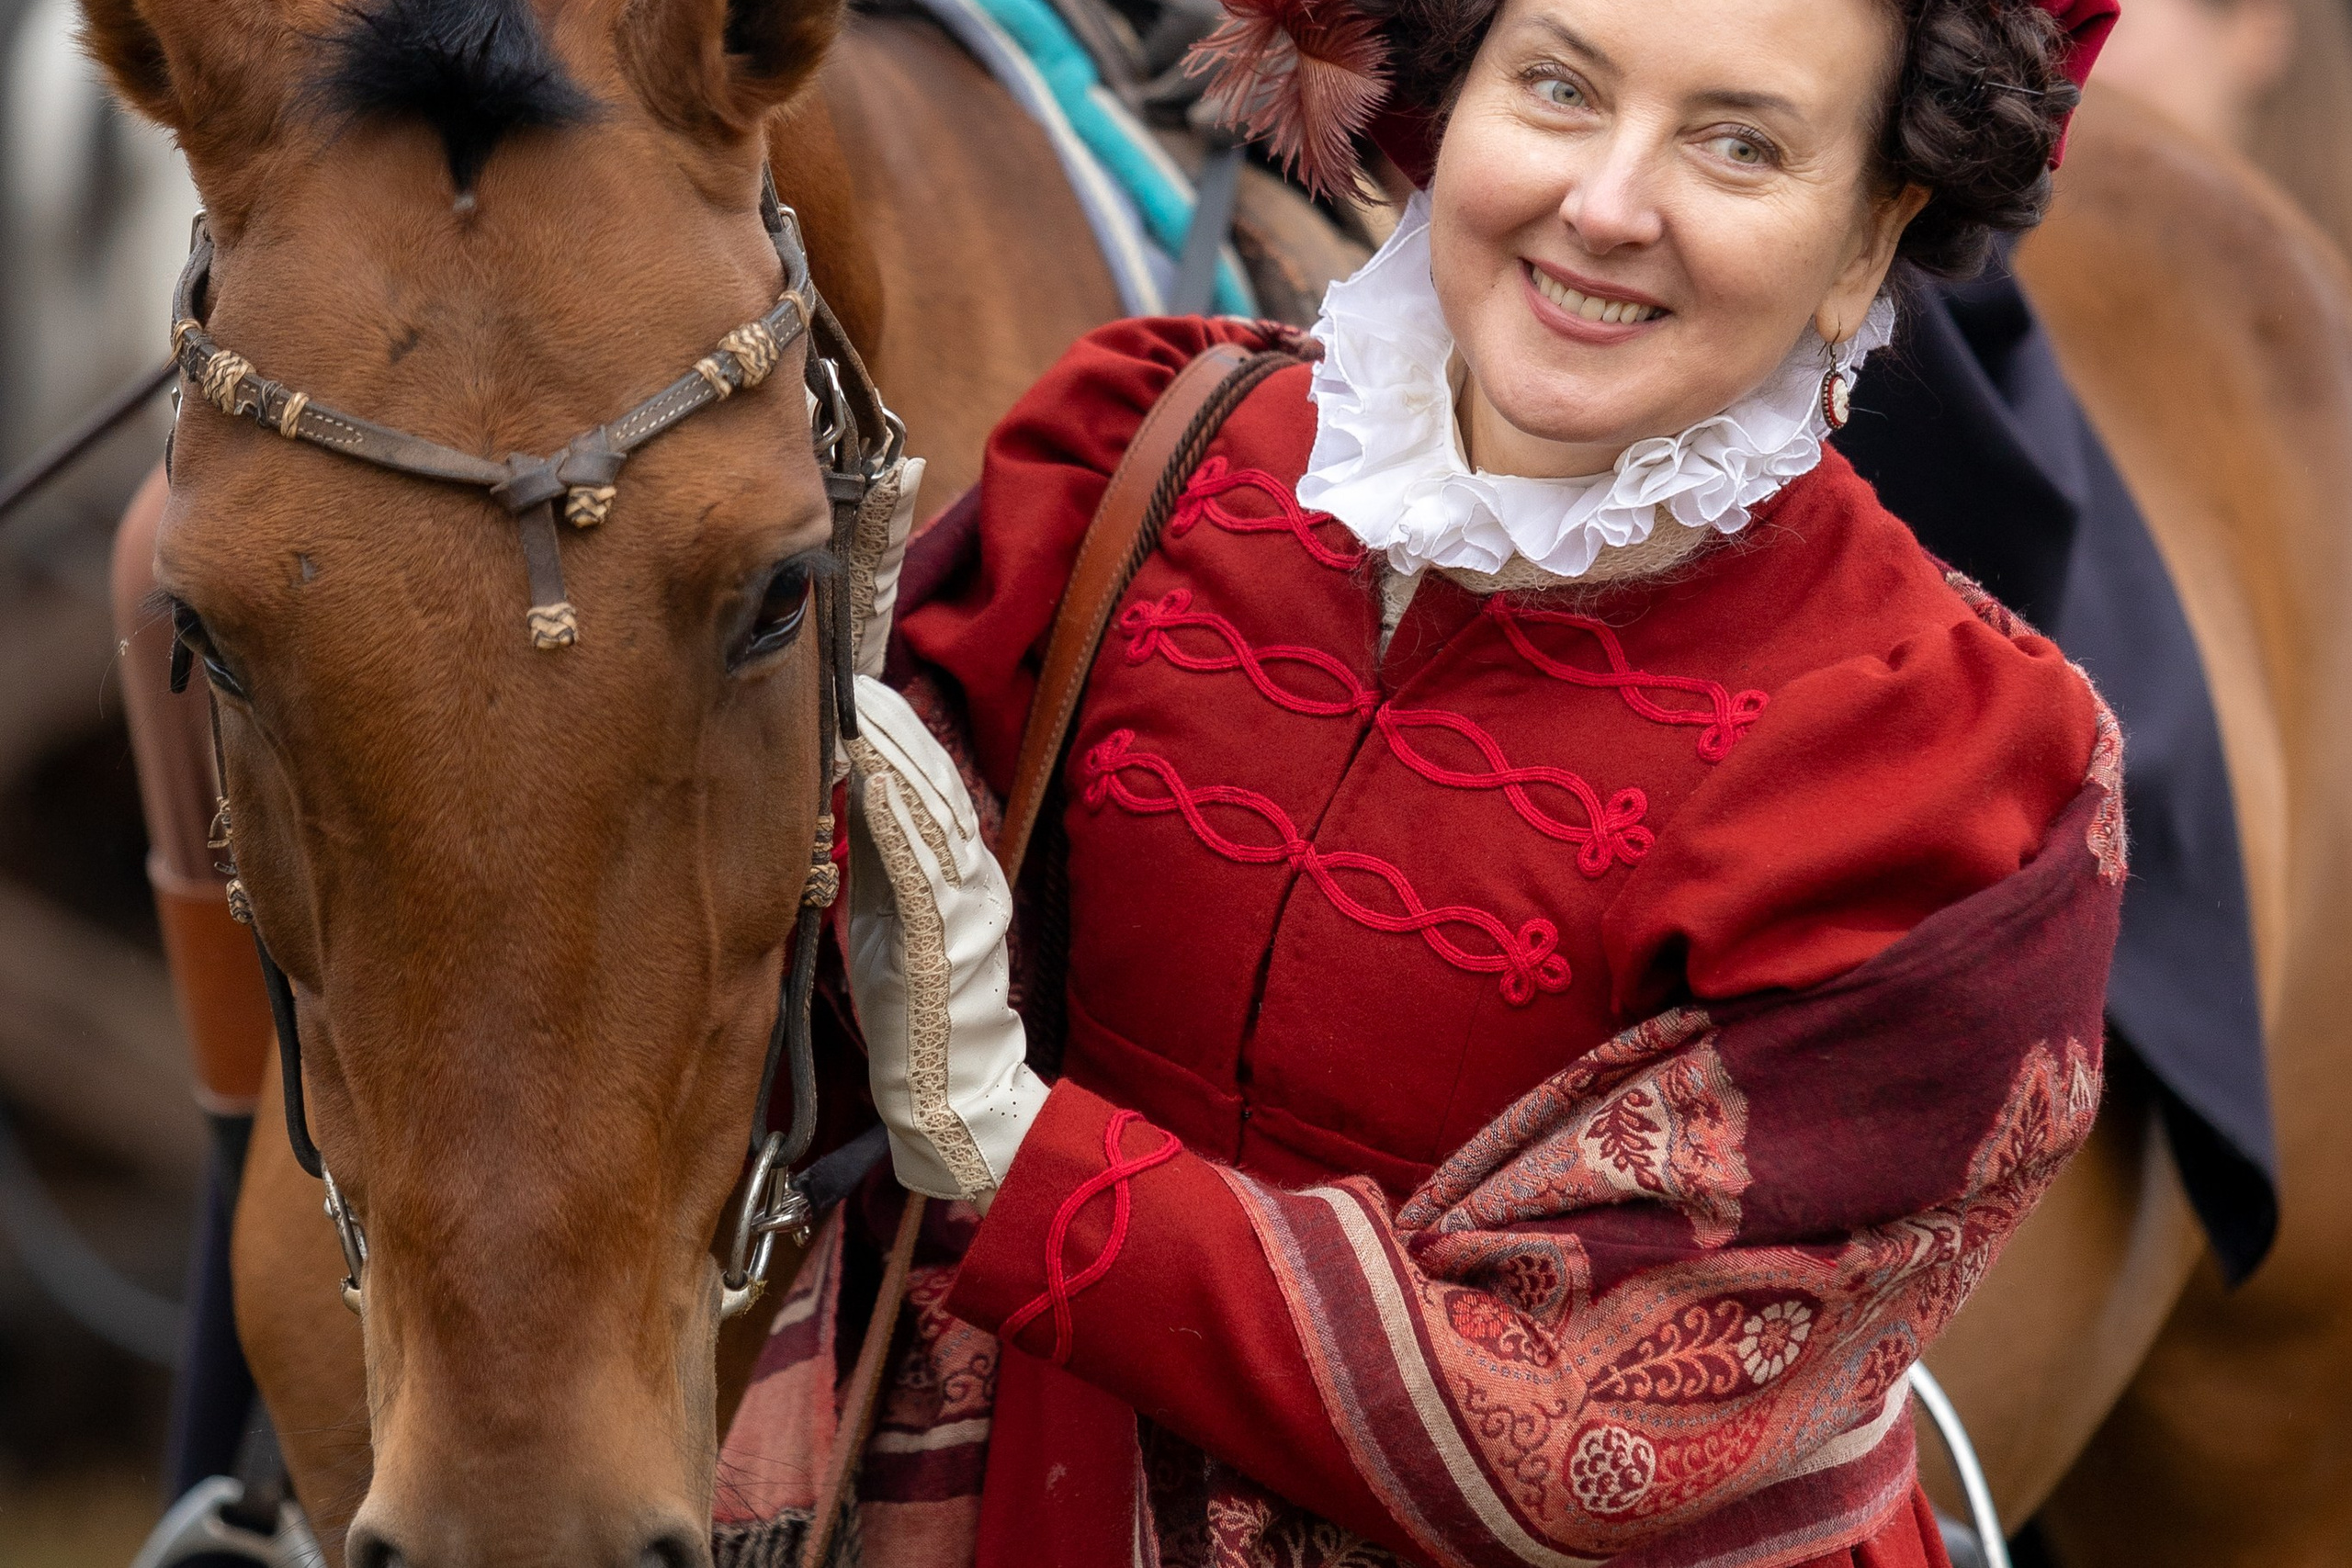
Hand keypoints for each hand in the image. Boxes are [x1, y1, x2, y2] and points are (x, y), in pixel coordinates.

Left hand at [845, 675, 1047, 1204]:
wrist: (953, 1096)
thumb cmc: (915, 1015)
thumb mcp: (890, 922)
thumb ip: (877, 865)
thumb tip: (842, 805)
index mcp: (961, 875)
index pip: (932, 785)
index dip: (899, 733)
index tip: (858, 690)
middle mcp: (971, 881)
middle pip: (935, 784)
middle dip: (892, 727)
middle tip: (850, 677)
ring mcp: (961, 907)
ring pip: (930, 812)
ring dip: (892, 754)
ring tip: (855, 707)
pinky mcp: (940, 939)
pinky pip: (918, 867)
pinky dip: (896, 819)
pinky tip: (872, 778)